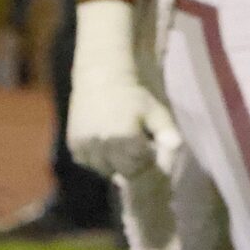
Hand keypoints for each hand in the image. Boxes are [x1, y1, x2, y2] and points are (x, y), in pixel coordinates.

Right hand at [66, 0, 183, 179]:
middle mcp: (105, 146)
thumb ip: (167, 132)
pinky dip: (96, 159)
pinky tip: (103, 142)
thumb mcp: (156, 111)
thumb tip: (176, 147)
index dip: (146, 161)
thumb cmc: (133, 95)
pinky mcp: (74, 145)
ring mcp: (87, 147)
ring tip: (118, 143)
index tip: (147, 149)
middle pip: (123, 172)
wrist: (100, 77)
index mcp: (127, 139)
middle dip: (131, 164)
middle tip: (133, 146)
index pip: (140, 168)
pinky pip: (88, 163)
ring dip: (113, 163)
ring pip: (104, 170)